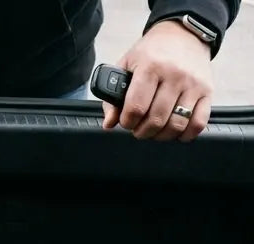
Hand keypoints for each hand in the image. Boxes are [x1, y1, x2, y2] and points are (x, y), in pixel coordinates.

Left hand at [102, 20, 212, 141]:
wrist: (184, 33)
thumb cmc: (151, 53)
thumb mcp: (126, 65)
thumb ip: (113, 97)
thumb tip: (109, 123)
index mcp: (151, 67)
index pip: (136, 108)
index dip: (127, 122)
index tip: (126, 121)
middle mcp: (175, 75)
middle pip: (156, 120)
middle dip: (141, 131)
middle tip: (138, 127)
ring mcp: (193, 84)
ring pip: (176, 125)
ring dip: (161, 135)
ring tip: (154, 129)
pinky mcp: (208, 91)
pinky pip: (199, 123)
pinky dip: (186, 134)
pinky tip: (176, 130)